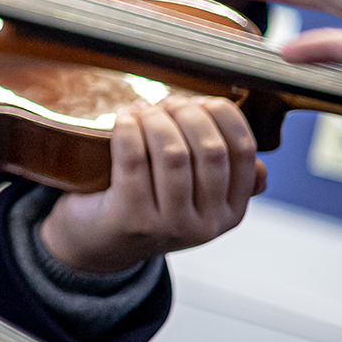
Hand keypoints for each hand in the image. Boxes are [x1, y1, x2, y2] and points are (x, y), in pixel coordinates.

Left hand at [38, 95, 264, 273]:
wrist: (98, 241)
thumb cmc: (147, 201)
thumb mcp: (193, 191)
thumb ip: (218, 163)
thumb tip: (225, 116)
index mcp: (231, 211)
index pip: (244, 151)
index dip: (223, 115)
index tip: (200, 100)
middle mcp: (207, 225)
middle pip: (210, 149)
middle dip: (186, 113)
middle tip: (164, 103)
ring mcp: (170, 227)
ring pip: (173, 153)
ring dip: (154, 120)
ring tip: (140, 111)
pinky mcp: (132, 221)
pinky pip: (133, 160)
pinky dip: (127, 129)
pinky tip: (122, 119)